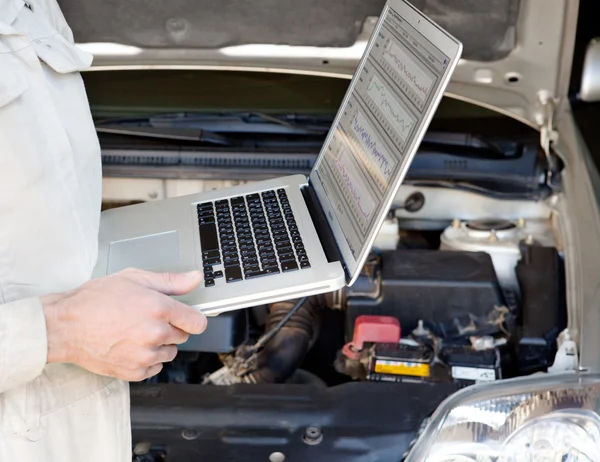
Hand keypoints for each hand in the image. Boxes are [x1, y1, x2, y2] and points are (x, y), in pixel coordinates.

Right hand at [41, 268, 206, 380]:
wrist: (65, 326)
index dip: (192, 317)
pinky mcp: (135, 371)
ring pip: (170, 352)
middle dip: (171, 327)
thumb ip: (170, 281)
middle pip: (183, 336)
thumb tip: (194, 278)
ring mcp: (145, 355)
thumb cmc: (95, 300)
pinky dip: (147, 359)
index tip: (186, 316)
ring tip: (136, 332)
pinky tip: (131, 345)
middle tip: (148, 318)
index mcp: (159, 308)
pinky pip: (155, 367)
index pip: (197, 321)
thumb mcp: (134, 278)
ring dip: (160, 344)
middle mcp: (155, 333)